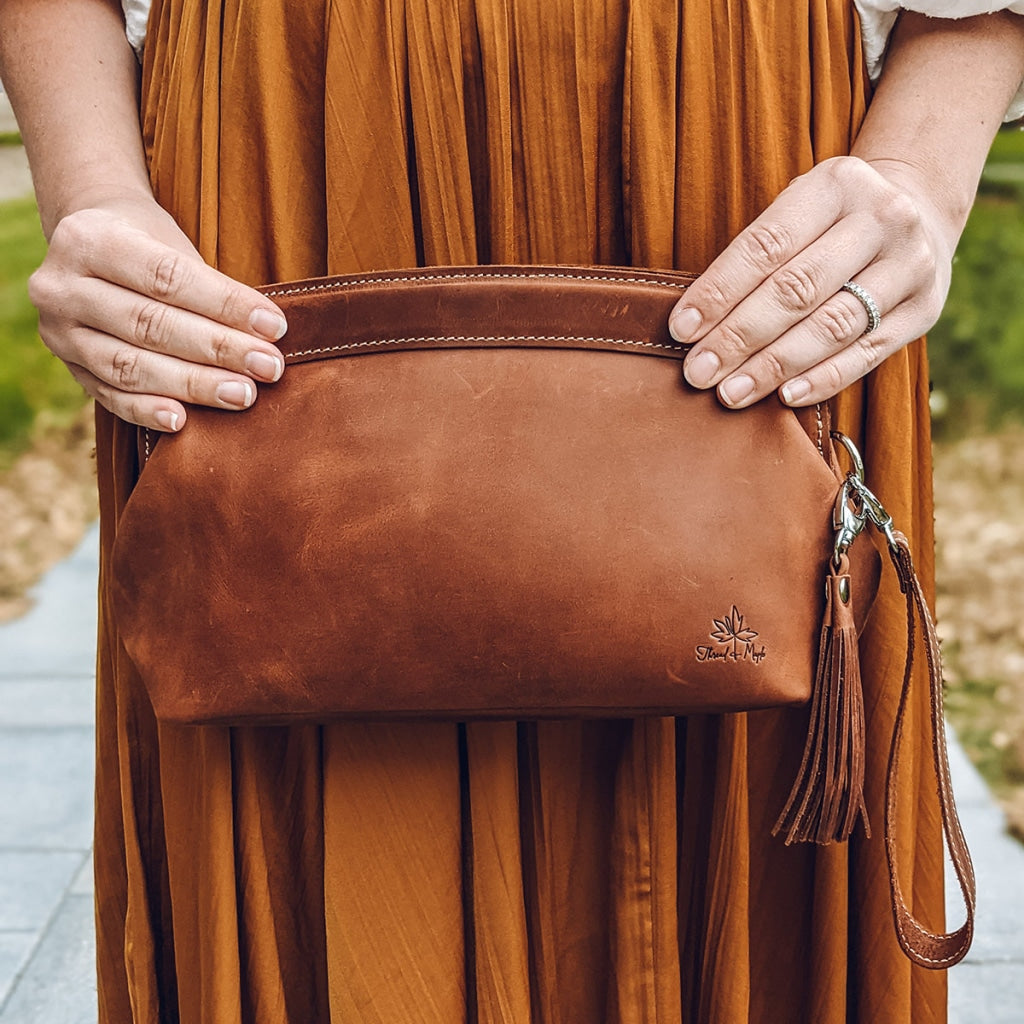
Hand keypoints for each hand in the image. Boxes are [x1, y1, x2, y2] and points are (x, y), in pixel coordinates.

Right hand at [28, 191, 288, 431]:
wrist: (88, 245)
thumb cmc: (147, 245)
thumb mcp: (172, 244)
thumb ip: (209, 287)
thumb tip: (267, 336)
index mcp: (88, 239)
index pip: (167, 278)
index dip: (224, 304)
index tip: (274, 326)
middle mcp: (61, 286)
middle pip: (150, 325)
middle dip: (218, 349)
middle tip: (268, 367)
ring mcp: (59, 332)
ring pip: (130, 367)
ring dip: (193, 385)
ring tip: (243, 394)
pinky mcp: (68, 368)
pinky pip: (110, 396)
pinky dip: (147, 411)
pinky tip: (183, 421)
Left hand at [667, 156, 954, 407]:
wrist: (917, 209)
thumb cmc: (829, 221)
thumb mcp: (798, 210)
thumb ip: (755, 255)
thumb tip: (694, 323)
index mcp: (836, 185)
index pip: (767, 246)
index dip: (720, 291)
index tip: (681, 330)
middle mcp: (882, 220)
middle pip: (797, 290)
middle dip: (739, 337)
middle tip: (698, 372)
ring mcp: (909, 266)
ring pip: (832, 326)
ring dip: (773, 366)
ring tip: (730, 392)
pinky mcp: (924, 310)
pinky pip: (866, 353)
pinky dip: (823, 379)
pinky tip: (785, 397)